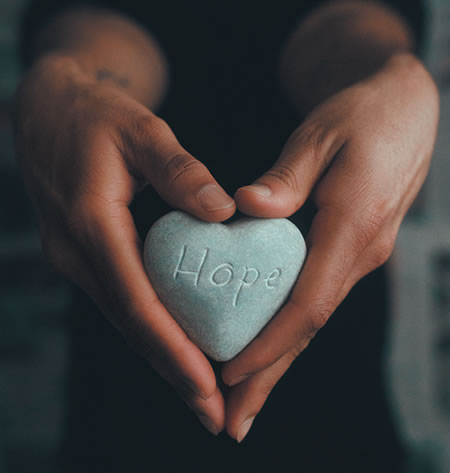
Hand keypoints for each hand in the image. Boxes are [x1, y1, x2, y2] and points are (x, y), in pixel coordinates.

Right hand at [13, 54, 235, 434]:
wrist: (49, 111)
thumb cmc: (95, 116)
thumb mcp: (139, 129)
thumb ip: (179, 170)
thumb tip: (222, 210)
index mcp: (92, 223)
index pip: (136, 300)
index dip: (172, 347)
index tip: (207, 383)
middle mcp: (79, 253)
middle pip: (132, 326)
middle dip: (173, 373)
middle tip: (214, 413)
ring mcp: (79, 258)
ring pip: (128, 321)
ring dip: (164, 360)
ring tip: (203, 397)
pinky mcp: (88, 256)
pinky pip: (124, 303)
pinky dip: (152, 332)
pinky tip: (177, 350)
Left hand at [221, 53, 438, 440]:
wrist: (401, 109)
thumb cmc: (360, 115)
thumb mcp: (320, 135)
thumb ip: (286, 177)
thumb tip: (244, 207)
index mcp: (353, 225)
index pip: (307, 303)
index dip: (269, 343)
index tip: (230, 373)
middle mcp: (360, 253)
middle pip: (308, 328)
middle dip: (270, 376)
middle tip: (231, 421)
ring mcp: (358, 256)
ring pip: (311, 320)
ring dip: (277, 361)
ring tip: (241, 398)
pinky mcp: (349, 251)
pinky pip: (314, 300)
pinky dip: (287, 331)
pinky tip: (266, 347)